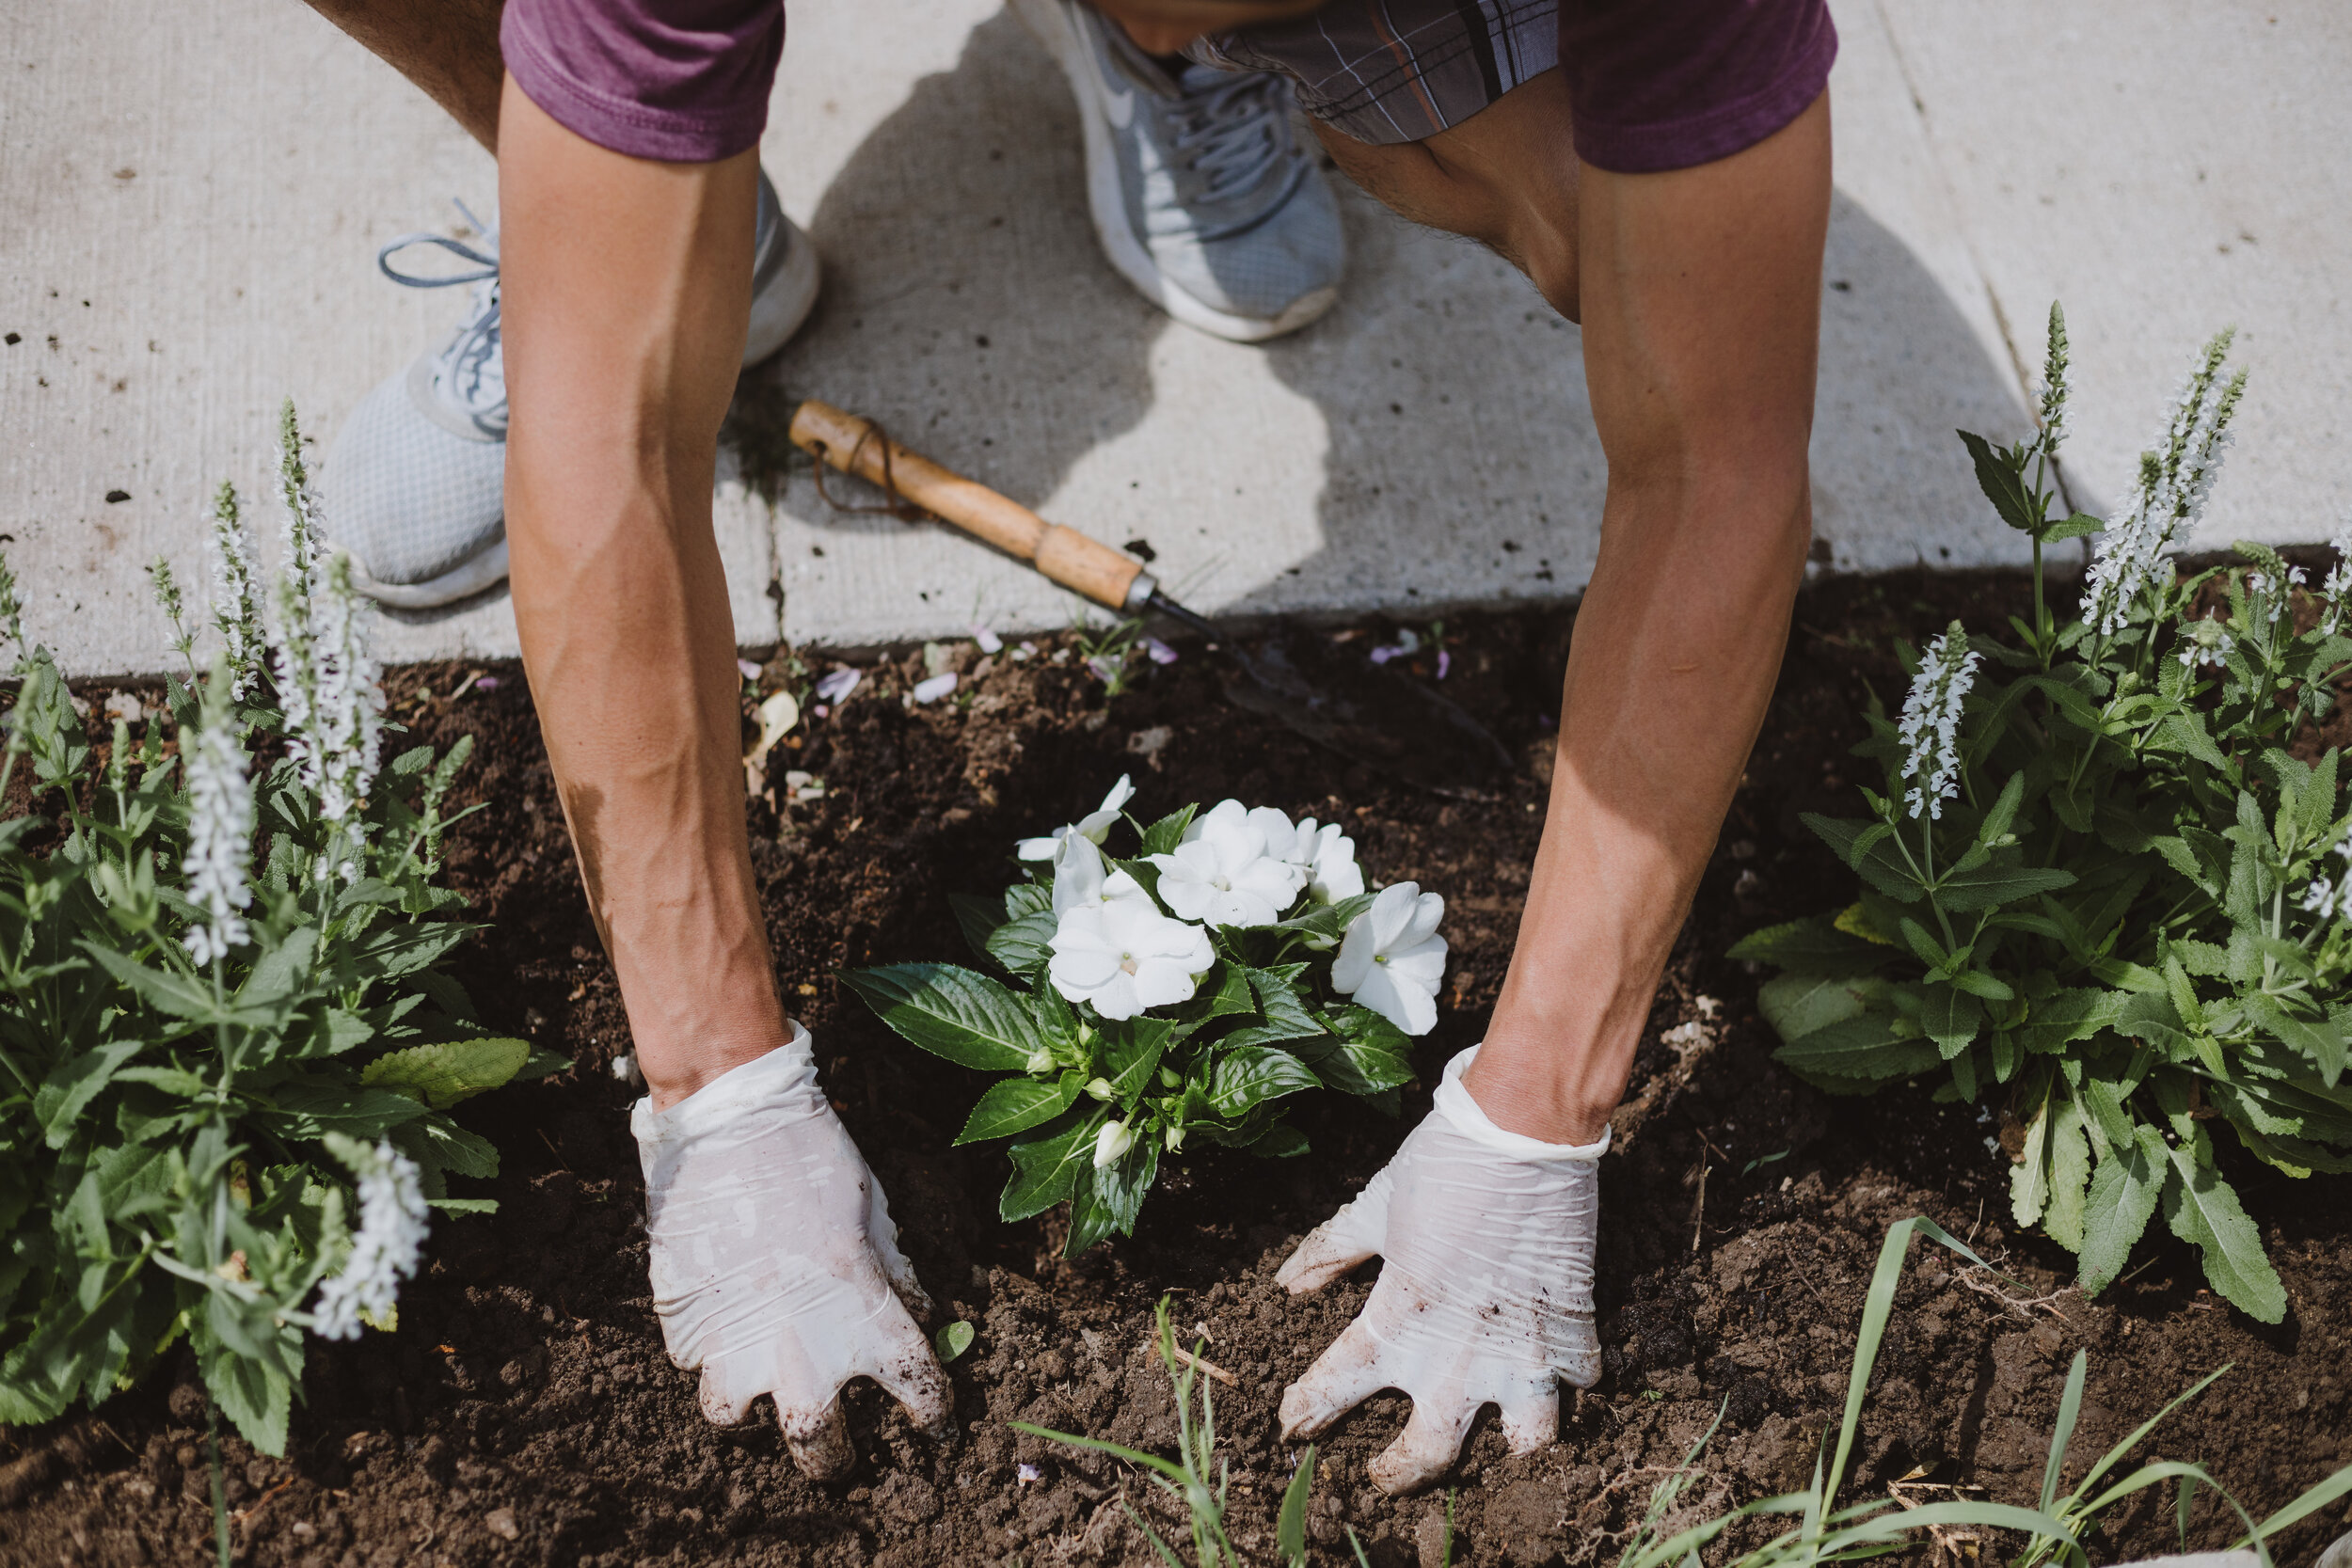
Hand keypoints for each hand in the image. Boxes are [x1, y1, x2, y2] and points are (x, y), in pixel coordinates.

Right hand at [631, 1022, 952, 1477]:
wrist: (727, 1118)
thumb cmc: (811, 1153)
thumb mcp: (875, 1211)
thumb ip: (895, 1275)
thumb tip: (918, 1314)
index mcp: (864, 1315)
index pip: (915, 1390)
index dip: (931, 1413)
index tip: (930, 1421)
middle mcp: (799, 1346)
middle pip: (818, 1446)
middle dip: (833, 1462)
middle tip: (839, 1454)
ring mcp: (731, 1341)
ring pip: (735, 1418)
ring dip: (752, 1408)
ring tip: (762, 1385)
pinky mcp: (680, 1322)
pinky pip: (694, 1364)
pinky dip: (711, 1354)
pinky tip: (724, 1324)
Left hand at [1276, 1045, 1605, 1493]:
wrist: (1524, 1132)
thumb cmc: (1443, 1163)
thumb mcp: (1375, 1206)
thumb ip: (1331, 1252)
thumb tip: (1289, 1284)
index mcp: (1398, 1318)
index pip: (1335, 1386)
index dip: (1308, 1410)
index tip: (1294, 1423)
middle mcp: (1457, 1354)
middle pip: (1428, 1454)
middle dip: (1401, 1473)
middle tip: (1386, 1474)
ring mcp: (1522, 1351)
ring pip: (1525, 1444)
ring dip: (1509, 1448)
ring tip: (1496, 1434)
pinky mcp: (1574, 1331)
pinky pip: (1581, 1385)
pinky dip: (1569, 1382)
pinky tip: (1555, 1370)